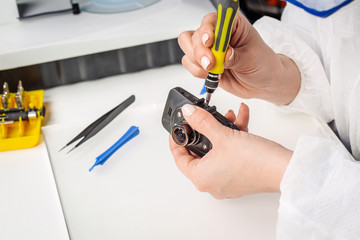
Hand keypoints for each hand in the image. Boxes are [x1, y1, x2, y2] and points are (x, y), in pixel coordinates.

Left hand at [169, 103, 291, 198]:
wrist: (285, 170)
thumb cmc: (256, 161)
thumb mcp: (223, 135)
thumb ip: (202, 121)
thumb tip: (189, 113)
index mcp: (202, 177)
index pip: (179, 158)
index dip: (176, 141)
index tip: (177, 130)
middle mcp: (212, 183)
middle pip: (199, 153)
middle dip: (205, 131)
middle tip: (204, 119)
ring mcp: (226, 181)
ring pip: (217, 151)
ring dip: (222, 131)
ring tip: (229, 116)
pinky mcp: (239, 177)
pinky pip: (230, 155)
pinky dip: (233, 139)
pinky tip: (241, 121)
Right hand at [178, 13, 299, 104]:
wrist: (262, 83)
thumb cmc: (262, 64)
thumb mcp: (252, 58)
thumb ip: (235, 57)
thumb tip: (223, 55)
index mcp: (232, 25)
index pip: (212, 20)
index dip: (207, 30)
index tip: (209, 42)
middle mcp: (218, 34)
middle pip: (196, 34)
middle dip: (200, 51)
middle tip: (210, 64)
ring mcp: (209, 49)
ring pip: (188, 47)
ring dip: (197, 61)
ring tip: (213, 70)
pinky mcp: (203, 62)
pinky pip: (189, 62)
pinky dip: (196, 70)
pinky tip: (210, 74)